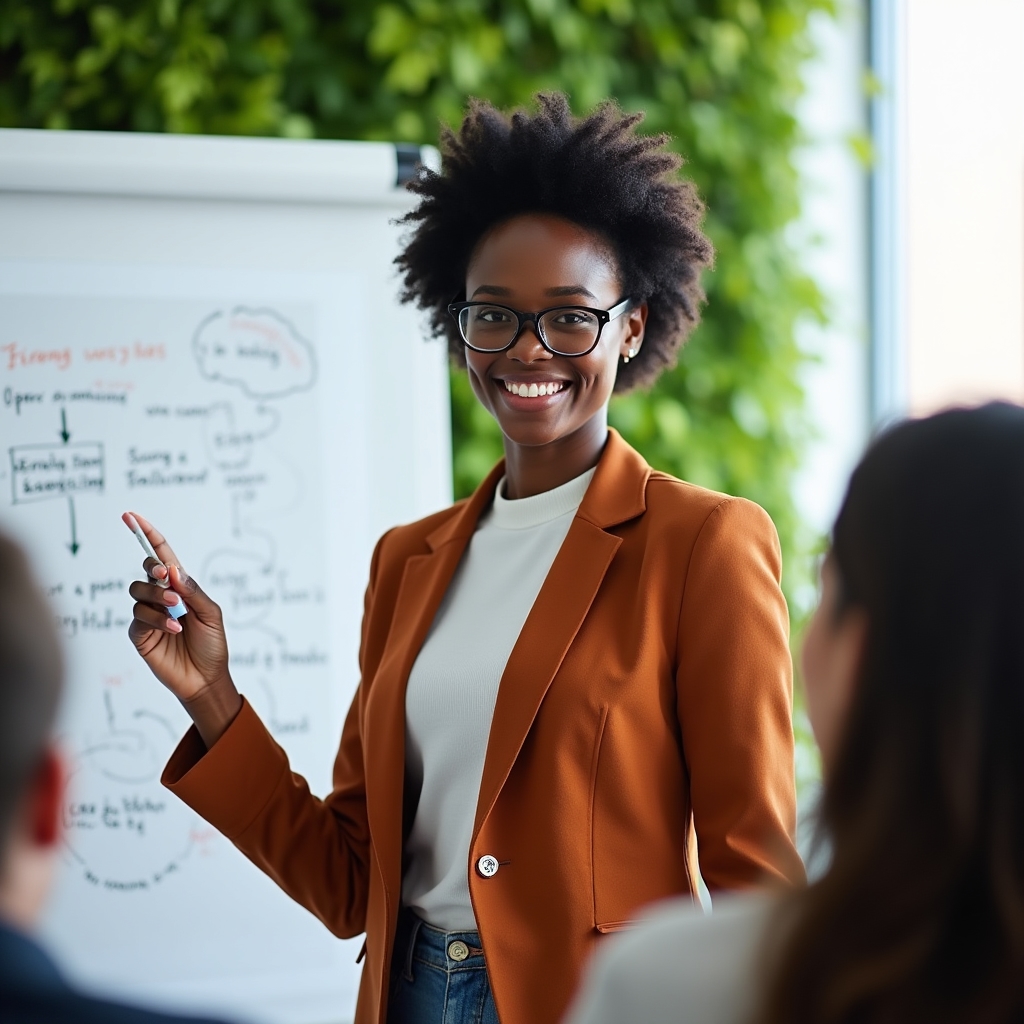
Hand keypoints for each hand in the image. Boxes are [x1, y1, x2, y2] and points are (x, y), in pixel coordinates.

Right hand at [127, 513, 240, 747]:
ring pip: (137, 592)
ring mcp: (148, 615)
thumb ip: (193, 591)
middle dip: (154, 572)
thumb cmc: (212, 645)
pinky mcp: (140, 634)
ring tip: (177, 612)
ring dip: (158, 598)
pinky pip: (138, 617)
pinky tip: (173, 629)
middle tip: (168, 580)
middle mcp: (161, 598)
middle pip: (145, 571)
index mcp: (180, 588)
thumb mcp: (212, 614)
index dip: (147, 535)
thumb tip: (174, 570)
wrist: (207, 678)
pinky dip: (156, 619)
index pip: (161, 556)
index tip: (132, 516)